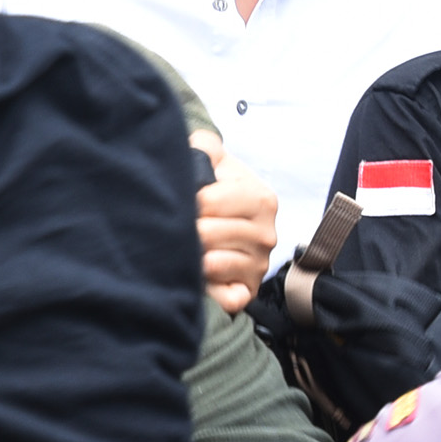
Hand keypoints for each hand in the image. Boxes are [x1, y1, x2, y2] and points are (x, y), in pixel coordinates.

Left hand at [188, 133, 274, 315]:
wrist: (223, 226)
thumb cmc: (215, 192)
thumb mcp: (213, 161)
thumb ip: (205, 146)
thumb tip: (196, 145)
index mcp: (260, 198)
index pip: (210, 201)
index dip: (187, 202)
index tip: (181, 202)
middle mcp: (266, 234)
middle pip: (207, 233)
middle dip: (185, 231)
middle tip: (174, 229)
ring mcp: (259, 266)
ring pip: (210, 264)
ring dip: (190, 258)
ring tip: (183, 250)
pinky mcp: (248, 293)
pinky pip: (226, 297)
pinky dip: (207, 290)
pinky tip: (196, 278)